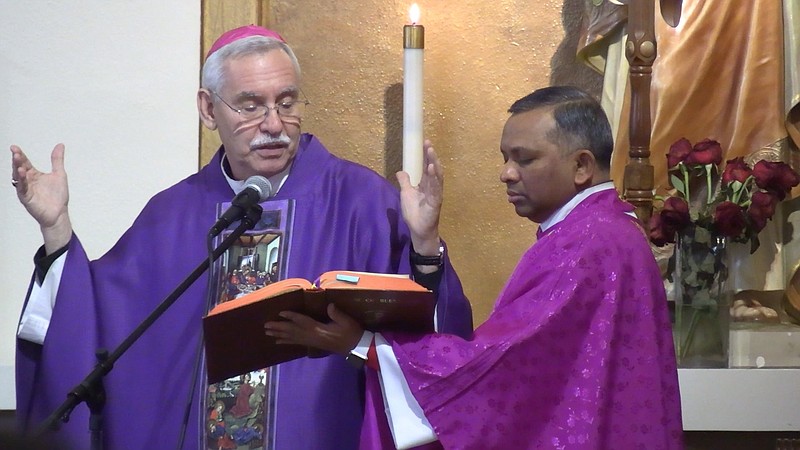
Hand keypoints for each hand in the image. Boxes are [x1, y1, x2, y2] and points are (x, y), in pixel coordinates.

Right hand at [11, 144, 72, 252]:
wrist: (59, 213)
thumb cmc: (58, 196)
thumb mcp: (59, 174)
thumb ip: (57, 160)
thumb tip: (60, 145)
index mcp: (34, 175)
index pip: (25, 162)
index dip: (20, 155)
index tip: (14, 147)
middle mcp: (28, 181)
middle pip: (19, 168)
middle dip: (17, 160)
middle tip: (15, 151)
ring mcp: (26, 189)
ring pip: (18, 177)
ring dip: (17, 168)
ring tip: (17, 159)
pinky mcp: (27, 198)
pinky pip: (22, 188)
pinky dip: (21, 181)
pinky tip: (22, 173)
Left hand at [264, 303, 363, 354]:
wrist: (355, 346)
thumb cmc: (351, 332)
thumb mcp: (347, 321)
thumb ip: (337, 314)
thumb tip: (329, 306)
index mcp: (319, 329)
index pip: (302, 322)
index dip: (291, 317)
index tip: (280, 313)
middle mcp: (312, 336)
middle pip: (292, 331)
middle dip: (279, 328)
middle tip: (266, 326)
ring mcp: (311, 341)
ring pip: (292, 337)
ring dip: (279, 335)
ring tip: (268, 332)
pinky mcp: (313, 344)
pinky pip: (296, 343)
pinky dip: (286, 341)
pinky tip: (279, 341)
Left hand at [396, 140, 442, 254]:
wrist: (418, 230)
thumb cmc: (414, 213)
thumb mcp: (405, 194)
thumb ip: (404, 182)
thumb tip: (400, 171)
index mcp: (426, 184)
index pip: (426, 167)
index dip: (425, 156)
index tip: (424, 143)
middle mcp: (432, 187)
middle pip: (432, 169)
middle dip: (431, 156)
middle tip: (428, 144)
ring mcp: (435, 194)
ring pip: (436, 176)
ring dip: (434, 164)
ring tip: (431, 152)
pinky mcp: (436, 202)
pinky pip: (436, 188)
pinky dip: (434, 178)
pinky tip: (432, 169)